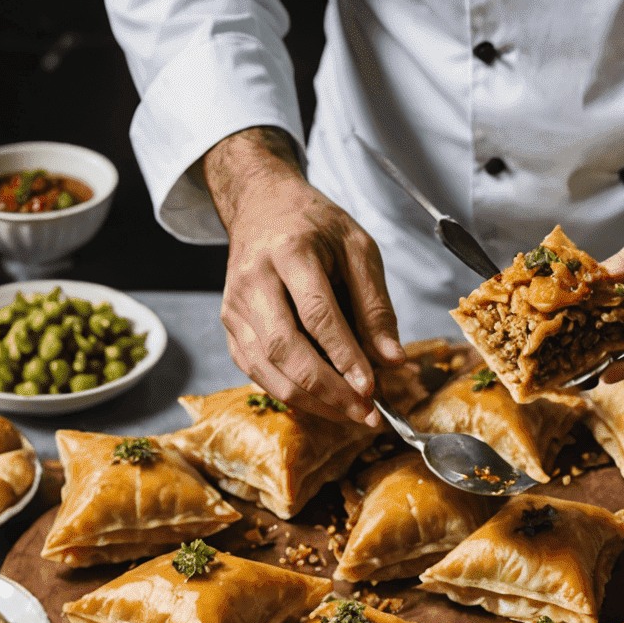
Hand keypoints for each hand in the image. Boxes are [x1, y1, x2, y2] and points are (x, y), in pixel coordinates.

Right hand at [205, 127, 402, 423]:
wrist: (261, 206)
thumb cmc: (315, 225)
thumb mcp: (358, 249)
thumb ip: (376, 305)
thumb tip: (393, 360)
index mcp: (290, 252)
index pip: (317, 314)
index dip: (345, 356)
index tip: (372, 389)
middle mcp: (254, 281)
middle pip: (285, 348)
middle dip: (328, 391)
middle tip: (365, 414)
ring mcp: (235, 307)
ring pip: (268, 369)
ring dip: (311, 402)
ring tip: (351, 416)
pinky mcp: (230, 328)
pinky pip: (257, 373)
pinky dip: (291, 395)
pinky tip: (323, 404)